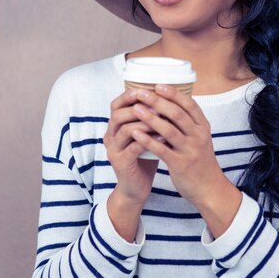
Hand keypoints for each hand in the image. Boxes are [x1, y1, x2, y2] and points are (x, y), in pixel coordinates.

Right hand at [103, 90, 162, 204]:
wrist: (136, 188)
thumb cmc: (144, 157)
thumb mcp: (146, 134)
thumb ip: (150, 117)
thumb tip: (168, 96)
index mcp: (115, 126)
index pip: (116, 104)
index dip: (130, 95)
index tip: (148, 89)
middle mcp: (110, 136)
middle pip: (118, 114)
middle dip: (139, 107)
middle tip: (158, 103)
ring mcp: (113, 150)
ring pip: (125, 130)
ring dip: (145, 123)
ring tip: (163, 119)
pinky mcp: (121, 163)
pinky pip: (133, 148)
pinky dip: (149, 141)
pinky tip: (164, 138)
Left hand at [127, 84, 226, 207]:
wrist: (209, 188)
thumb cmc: (200, 161)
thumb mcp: (200, 138)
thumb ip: (188, 123)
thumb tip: (170, 103)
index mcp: (203, 127)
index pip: (189, 104)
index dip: (173, 93)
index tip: (158, 84)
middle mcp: (198, 136)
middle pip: (177, 114)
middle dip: (158, 101)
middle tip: (141, 92)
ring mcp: (190, 150)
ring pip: (169, 130)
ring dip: (150, 118)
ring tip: (135, 109)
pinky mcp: (181, 164)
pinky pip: (162, 150)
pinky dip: (148, 140)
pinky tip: (136, 133)